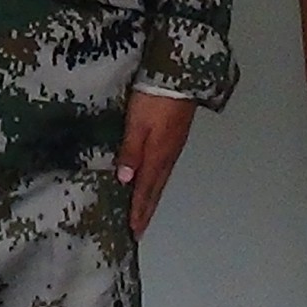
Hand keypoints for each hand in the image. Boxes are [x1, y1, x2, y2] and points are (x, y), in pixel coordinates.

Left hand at [118, 90, 197, 235]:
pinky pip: (165, 167)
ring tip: (144, 211)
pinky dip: (157, 181)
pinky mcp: (175, 135)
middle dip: (146, 210)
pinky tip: (153, 179)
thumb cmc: (155, 96)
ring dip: (152, 197)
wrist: (181, 75)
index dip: (139, 210)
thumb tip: (125, 180)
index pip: (146, 190)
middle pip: (156, 189)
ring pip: (161, 179)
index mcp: (157, 155)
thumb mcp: (137, 122)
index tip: (134, 231)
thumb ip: (131, 150)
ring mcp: (174, 145)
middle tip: (139, 229)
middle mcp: (168, 155)